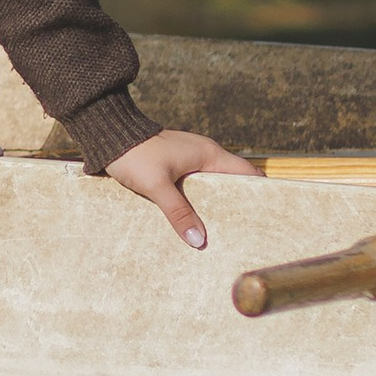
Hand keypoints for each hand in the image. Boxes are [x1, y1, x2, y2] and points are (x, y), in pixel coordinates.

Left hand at [103, 128, 262, 250]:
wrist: (108, 134)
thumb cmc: (134, 154)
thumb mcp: (157, 185)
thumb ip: (178, 212)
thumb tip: (199, 241)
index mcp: (208, 154)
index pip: (246, 172)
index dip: (260, 192)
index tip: (267, 215)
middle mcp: (204, 155)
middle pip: (231, 183)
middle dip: (237, 206)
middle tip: (244, 234)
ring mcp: (189, 159)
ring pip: (211, 186)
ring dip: (214, 206)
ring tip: (220, 234)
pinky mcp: (175, 165)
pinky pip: (194, 186)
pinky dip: (198, 202)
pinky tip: (194, 222)